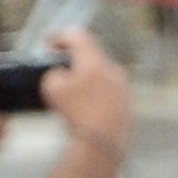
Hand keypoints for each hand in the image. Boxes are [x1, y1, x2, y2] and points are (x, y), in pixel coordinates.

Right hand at [39, 28, 133, 157]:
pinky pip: (109, 88)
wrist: (103, 140)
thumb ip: (55, 72)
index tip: (49, 43)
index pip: (78, 37)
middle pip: (92, 53)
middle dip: (74, 55)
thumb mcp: (52, 86)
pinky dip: (97, 87)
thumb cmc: (76, 111)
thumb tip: (64, 73)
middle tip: (59, 61)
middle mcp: (114, 69)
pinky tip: (87, 98)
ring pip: (102, 71)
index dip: (60, 37)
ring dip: (87, 72)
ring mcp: (124, 86)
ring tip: (73, 82)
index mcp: (95, 61)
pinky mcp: (128, 102)